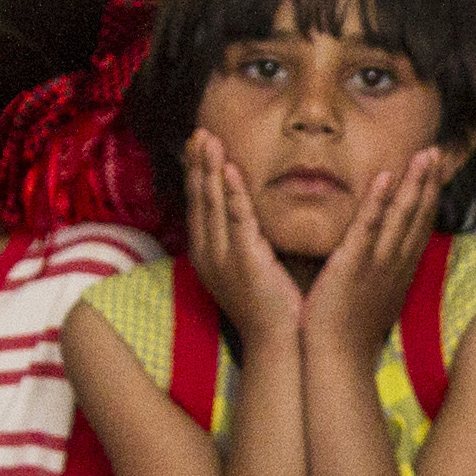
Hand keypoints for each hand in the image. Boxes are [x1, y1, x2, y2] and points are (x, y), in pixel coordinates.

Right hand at [177, 137, 306, 359]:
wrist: (279, 343)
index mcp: (209, 254)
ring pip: (212, 204)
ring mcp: (224, 257)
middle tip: (197, 133)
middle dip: (197, 164)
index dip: (196, 174)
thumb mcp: (251, 269)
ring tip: (206, 140)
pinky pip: (237, 219)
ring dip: (208, 169)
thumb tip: (250, 217)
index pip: (199, 205)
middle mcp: (209, 253)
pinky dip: (230, 193)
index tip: (197, 146)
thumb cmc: (271, 308)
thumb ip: (247, 240)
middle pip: (199, 199)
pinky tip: (227, 170)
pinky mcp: (246, 260)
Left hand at [296, 147, 449, 377]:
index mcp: (399, 271)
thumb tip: (373, 258)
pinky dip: (378, 203)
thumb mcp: (370, 297)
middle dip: (429, 182)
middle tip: (437, 150)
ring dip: (415, 183)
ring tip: (425, 154)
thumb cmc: (348, 332)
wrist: (337, 359)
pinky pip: (368, 228)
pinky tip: (386, 178)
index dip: (429, 197)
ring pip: (402, 217)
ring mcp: (377, 264)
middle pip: (419, 216)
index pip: (419, 227)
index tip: (435, 171)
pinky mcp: (353, 265)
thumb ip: (374, 273)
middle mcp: (395, 264)